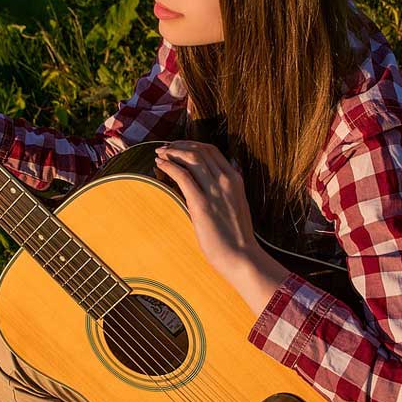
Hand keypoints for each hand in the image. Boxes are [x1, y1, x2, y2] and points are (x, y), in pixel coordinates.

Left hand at [153, 141, 259, 274]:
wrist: (242, 258)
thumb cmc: (237, 236)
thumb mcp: (238, 203)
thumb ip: (232, 186)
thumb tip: (232, 168)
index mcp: (235, 179)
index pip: (212, 150)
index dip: (192, 144)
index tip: (178, 146)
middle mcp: (226, 180)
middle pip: (200, 150)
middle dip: (179, 145)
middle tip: (164, 148)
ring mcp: (215, 191)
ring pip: (191, 158)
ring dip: (172, 152)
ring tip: (159, 154)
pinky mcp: (201, 204)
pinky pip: (183, 176)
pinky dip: (169, 166)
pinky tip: (160, 165)